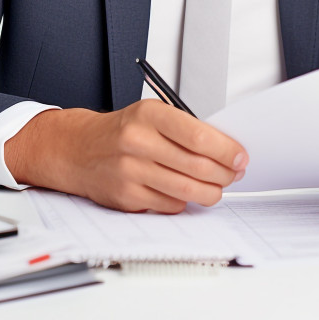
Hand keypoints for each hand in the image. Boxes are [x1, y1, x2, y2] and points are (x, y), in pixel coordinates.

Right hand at [4, 101, 247, 212]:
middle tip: (234, 174)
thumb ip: (185, 128)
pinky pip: (170, 205)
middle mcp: (138, 142)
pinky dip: (184, 201)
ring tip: (218, 187)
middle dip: (224, 173)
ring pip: (187, 190)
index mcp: (149, 114)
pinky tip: (186, 192)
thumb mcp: (151, 114)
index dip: (226, 150)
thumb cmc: (121, 131)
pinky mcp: (126, 196)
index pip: (199, 135)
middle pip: (197, 165)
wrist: (78, 148)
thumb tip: (225, 149)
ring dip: (211, 192)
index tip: (240, 157)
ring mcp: (131, 171)